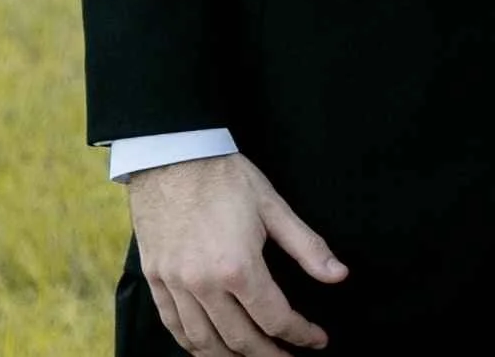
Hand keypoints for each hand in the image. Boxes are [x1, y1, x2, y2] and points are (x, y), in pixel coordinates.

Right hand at [125, 153, 347, 354]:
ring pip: (203, 342)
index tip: (317, 340)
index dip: (301, 334)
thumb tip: (338, 275)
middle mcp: (203, 284)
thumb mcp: (274, 206)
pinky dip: (194, 345)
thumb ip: (307, 247)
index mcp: (238, 267)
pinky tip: (210, 348)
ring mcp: (174, 285)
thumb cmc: (226, 178)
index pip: (275, 318)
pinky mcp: (155, 280)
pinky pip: (173, 326)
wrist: (172, 157)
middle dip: (269, 355)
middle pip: (240, 339)